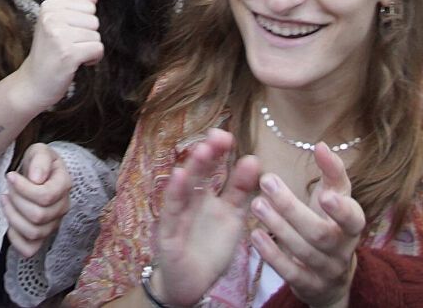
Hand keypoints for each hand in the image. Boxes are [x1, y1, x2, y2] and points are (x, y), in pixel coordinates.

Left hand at [3, 144, 70, 258]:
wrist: (37, 173)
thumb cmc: (38, 163)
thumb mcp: (40, 151)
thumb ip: (40, 159)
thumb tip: (36, 178)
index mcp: (64, 185)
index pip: (46, 196)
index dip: (24, 188)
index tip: (10, 176)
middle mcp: (62, 208)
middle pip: (38, 216)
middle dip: (17, 200)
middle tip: (8, 187)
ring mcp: (52, 224)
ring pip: (33, 232)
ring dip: (13, 216)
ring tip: (6, 199)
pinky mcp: (41, 236)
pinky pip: (30, 249)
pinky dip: (16, 239)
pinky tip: (9, 222)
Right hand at [17, 0, 103, 113]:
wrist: (33, 82)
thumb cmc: (47, 53)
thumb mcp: (54, 24)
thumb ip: (73, 8)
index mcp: (49, 6)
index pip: (88, 6)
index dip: (83, 22)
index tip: (69, 34)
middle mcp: (52, 18)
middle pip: (94, 20)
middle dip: (87, 36)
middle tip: (69, 46)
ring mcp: (59, 35)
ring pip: (96, 36)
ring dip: (88, 49)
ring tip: (71, 55)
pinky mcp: (68, 54)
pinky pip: (98, 49)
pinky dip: (92, 59)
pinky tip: (77, 63)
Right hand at [146, 129, 262, 304]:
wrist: (190, 286)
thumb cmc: (209, 250)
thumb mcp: (232, 219)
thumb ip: (241, 192)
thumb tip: (254, 159)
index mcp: (210, 198)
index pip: (216, 172)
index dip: (222, 154)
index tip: (229, 136)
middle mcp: (193, 202)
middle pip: (200, 174)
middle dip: (209, 154)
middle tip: (219, 136)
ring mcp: (179, 214)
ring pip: (185, 188)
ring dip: (193, 169)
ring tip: (203, 149)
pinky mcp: (168, 232)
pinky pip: (172, 211)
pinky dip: (174, 193)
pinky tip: (179, 175)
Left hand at [253, 146, 366, 307]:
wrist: (331, 275)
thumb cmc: (331, 224)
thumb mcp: (337, 198)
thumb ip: (332, 172)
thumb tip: (321, 145)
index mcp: (352, 226)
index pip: (353, 218)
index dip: (340, 209)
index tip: (324, 194)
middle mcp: (342, 250)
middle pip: (319, 233)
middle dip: (292, 208)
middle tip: (267, 181)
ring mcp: (325, 270)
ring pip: (303, 251)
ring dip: (278, 226)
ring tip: (257, 204)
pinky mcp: (307, 285)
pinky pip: (290, 272)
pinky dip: (272, 254)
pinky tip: (255, 235)